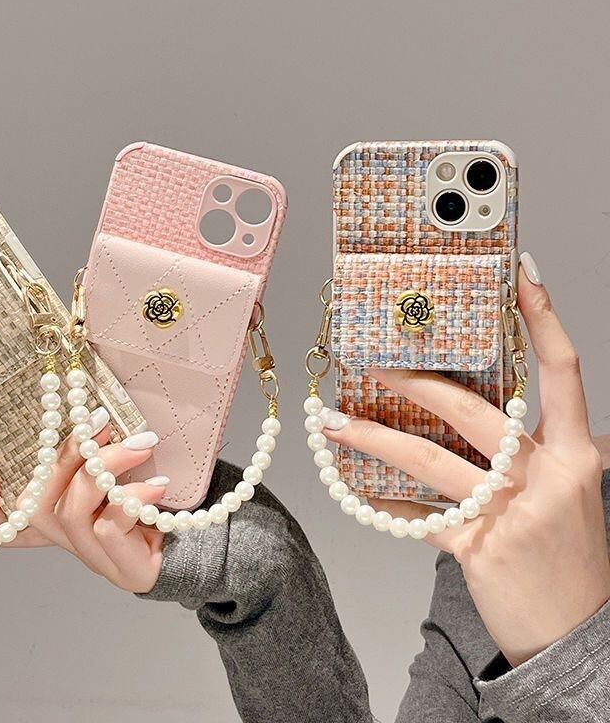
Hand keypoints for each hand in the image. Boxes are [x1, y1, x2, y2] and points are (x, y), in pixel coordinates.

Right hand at [0, 420, 166, 592]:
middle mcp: (66, 538)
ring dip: (106, 465)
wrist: (195, 545)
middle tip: (103, 420)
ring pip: (73, 508)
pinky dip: (131, 498)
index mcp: (59, 515)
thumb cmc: (151, 499)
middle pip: (37, 501)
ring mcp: (90, 555)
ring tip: (143, 444)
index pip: (0, 521)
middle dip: (67, 452)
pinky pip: (108, 526)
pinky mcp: (119, 566)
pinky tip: (157, 486)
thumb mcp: (119, 470)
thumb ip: (97, 451)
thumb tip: (95, 414)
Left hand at [326, 256, 609, 665]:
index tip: (520, 277)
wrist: (577, 636)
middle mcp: (545, 477)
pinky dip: (391, 505)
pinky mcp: (476, 547)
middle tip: (375, 361)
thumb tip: (504, 412)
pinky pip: (420, 518)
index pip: (564, 372)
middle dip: (416, 382)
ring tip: (335, 421)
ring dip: (374, 437)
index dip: (544, 320)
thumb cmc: (570, 556)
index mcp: (577, 455)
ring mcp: (509, 513)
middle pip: (471, 411)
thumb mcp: (571, 493)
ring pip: (428, 460)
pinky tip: (364, 494)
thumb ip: (540, 451)